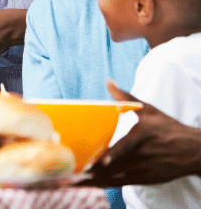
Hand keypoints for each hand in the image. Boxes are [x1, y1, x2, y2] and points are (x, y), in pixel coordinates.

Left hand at [85, 80, 200, 185]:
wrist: (193, 151)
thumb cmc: (168, 128)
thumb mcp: (149, 110)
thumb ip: (125, 97)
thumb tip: (108, 82)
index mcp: (144, 134)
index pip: (128, 145)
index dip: (115, 154)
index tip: (103, 160)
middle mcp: (144, 154)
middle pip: (117, 163)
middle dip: (96, 167)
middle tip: (76, 168)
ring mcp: (145, 169)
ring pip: (118, 176)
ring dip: (99, 178)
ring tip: (78, 178)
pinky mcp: (145, 179)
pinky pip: (123, 182)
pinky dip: (107, 183)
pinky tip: (92, 183)